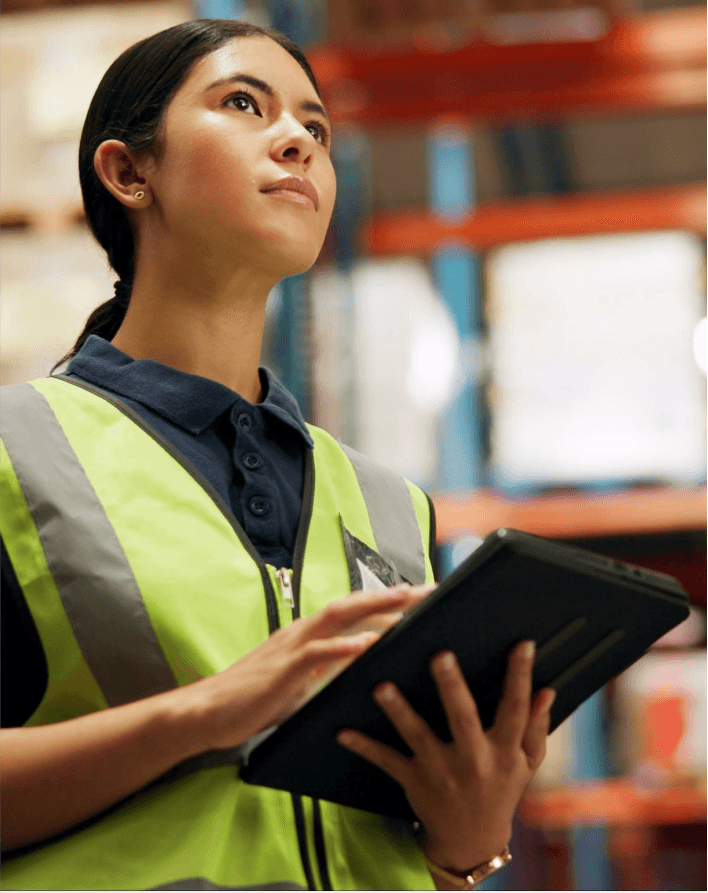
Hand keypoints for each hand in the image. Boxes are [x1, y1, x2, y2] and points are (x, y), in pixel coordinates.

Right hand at [190, 584, 435, 752]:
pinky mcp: (284, 668)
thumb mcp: (299, 680)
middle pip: (355, 604)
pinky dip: (345, 646)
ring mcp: (293, 646)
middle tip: (432, 589)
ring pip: (340, 617)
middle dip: (394, 595)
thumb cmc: (254, 698)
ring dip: (375, 607)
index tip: (422, 596)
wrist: (208, 710)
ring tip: (407, 601)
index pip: (355, 610)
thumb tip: (359, 666)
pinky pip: (318, 653)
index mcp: (308, 633)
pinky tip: (369, 643)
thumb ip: (326, 669)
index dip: (388, 600)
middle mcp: (303, 631)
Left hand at [336, 640, 554, 873]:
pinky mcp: (414, 781)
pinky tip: (342, 731)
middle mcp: (473, 760)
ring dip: (399, 711)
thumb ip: (536, 727)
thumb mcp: (525, 764)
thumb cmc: (499, 791)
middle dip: (451, 686)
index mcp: (503, 751)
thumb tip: (546, 691)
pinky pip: (387, 760)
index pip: (516, 708)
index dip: (520, 676)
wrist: (471, 841)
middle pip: (463, 717)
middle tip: (440, 655)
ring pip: (418, 736)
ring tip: (382, 686)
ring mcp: (441, 771)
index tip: (522, 644)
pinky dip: (364, 746)